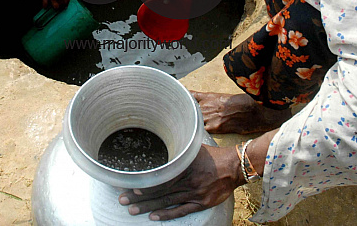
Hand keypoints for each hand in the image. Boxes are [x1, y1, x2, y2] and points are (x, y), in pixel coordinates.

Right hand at [41, 0, 68, 9]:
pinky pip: (45, 4)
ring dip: (55, 7)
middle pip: (61, 6)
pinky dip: (45, 6)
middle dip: (60, 5)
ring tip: (54, 6)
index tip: (64, 5)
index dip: (65, 4)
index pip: (66, 3)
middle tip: (59, 5)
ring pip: (55, 7)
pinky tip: (45, 6)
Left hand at [118, 145, 241, 220]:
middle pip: (159, 191)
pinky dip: (166, 214)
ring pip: (167, 202)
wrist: (234, 166)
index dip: (146, 182)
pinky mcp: (200, 203)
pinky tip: (153, 217)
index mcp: (184, 166)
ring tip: (132, 210)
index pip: (161, 176)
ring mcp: (194, 194)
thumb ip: (179, 149)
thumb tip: (163, 140)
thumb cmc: (212, 155)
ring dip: (148, 207)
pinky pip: (181, 211)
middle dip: (139, 196)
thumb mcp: (194, 147)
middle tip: (122, 200)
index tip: (130, 185)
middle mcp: (187, 181)